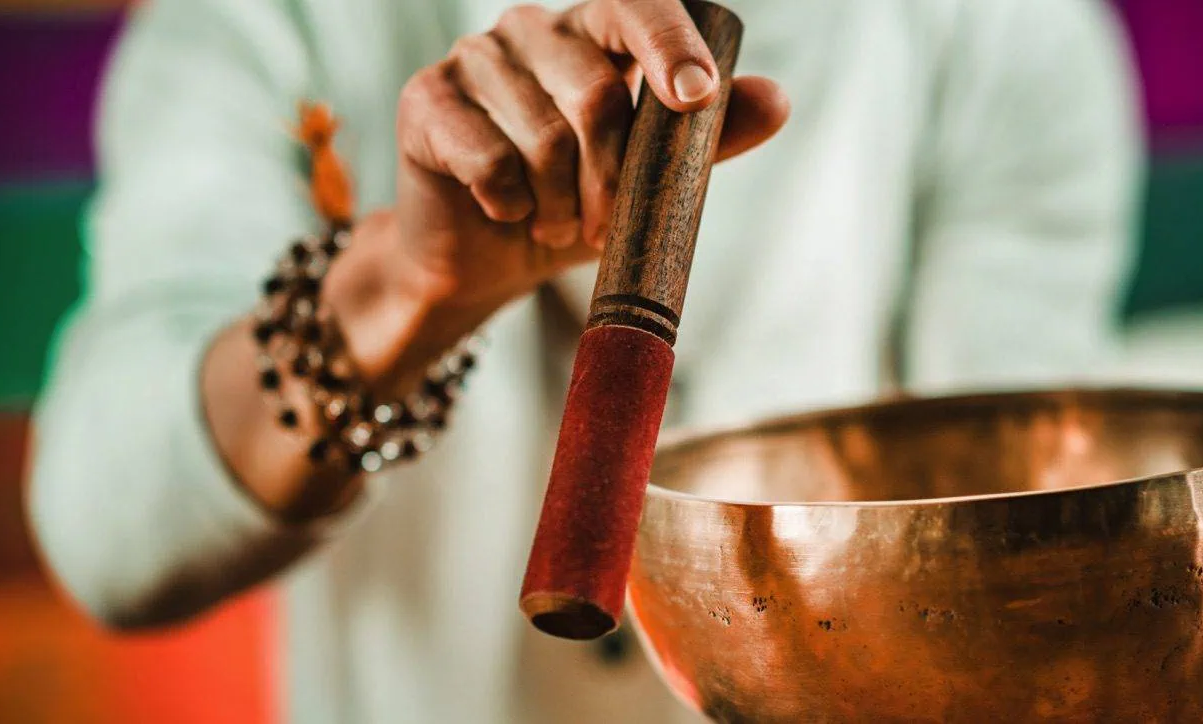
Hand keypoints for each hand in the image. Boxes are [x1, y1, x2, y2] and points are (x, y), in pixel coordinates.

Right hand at [387, 0, 788, 318]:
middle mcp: (532, 28)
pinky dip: (509, 204)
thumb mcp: (649, 180)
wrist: (483, 257)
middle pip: (597, 96)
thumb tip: (777, 100)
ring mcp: (474, 57)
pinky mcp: (425, 100)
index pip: (637, 6)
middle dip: (612, 180)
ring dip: (561, 203)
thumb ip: (706, 139)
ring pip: (543, 138)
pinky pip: (488, 161)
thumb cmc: (573, 203)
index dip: (670, 44)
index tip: (696, 97)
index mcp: (593, 31)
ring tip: (556, 222)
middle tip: (602, 222)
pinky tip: (506, 211)